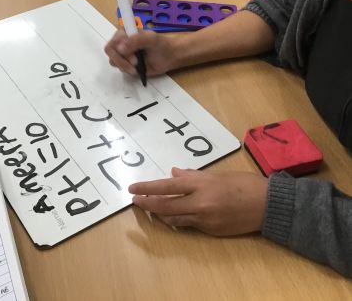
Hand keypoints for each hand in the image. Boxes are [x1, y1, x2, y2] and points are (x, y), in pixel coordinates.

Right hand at [104, 29, 184, 76]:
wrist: (169, 56)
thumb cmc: (161, 44)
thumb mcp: (151, 39)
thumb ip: (137, 40)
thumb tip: (120, 48)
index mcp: (125, 32)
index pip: (113, 41)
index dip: (119, 49)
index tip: (131, 55)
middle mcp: (121, 42)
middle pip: (110, 52)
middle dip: (122, 60)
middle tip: (136, 63)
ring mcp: (123, 54)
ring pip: (113, 61)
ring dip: (125, 66)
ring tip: (138, 66)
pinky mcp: (126, 64)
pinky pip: (120, 68)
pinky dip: (128, 70)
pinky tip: (137, 69)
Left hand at [128, 168, 267, 235]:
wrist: (268, 205)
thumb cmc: (243, 183)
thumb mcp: (217, 174)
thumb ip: (193, 175)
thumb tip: (174, 172)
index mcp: (201, 183)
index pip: (166, 186)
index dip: (147, 188)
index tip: (134, 189)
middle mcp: (200, 202)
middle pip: (165, 205)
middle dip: (147, 204)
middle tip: (136, 201)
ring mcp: (205, 219)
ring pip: (174, 218)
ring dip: (160, 214)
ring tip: (152, 209)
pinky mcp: (211, 231)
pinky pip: (189, 225)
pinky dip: (179, 219)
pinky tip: (174, 215)